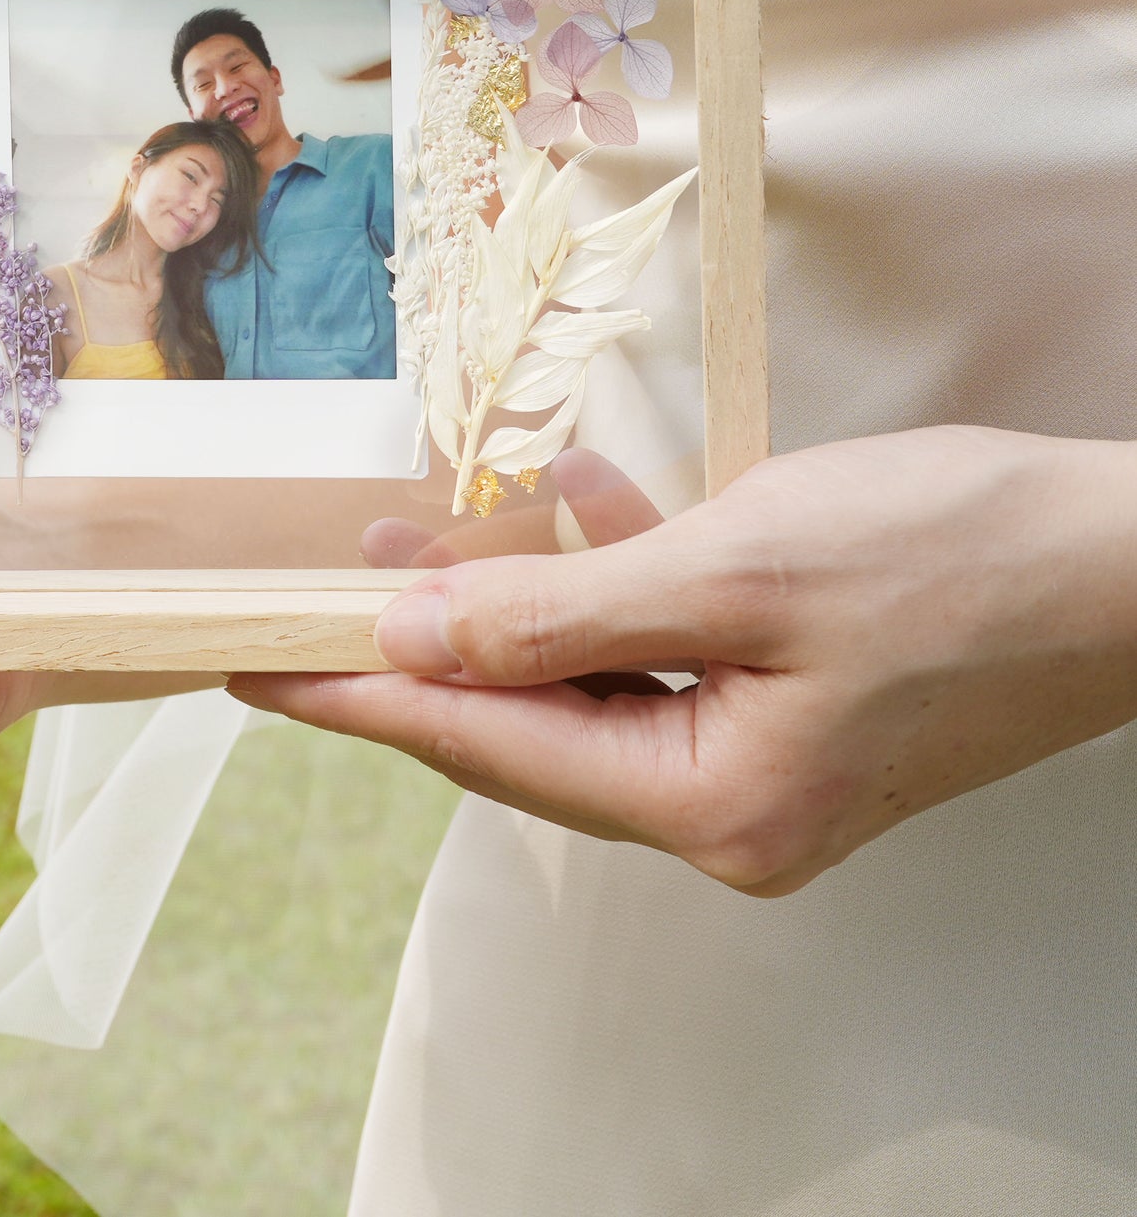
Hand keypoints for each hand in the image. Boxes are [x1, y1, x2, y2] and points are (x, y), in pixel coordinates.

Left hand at [233, 427, 1136, 895]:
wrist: (1134, 556)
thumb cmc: (953, 558)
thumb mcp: (733, 570)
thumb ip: (559, 612)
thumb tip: (415, 634)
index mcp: (710, 805)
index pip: (484, 747)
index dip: (358, 694)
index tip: (252, 663)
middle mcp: (728, 807)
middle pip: (525, 720)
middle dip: (419, 641)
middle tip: (310, 587)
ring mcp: (765, 757)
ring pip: (588, 672)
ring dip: (509, 593)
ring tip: (416, 524)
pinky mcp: (796, 698)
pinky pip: (665, 640)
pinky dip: (613, 572)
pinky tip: (580, 492)